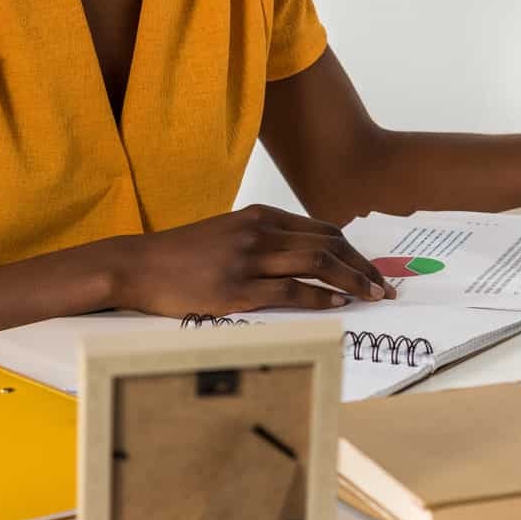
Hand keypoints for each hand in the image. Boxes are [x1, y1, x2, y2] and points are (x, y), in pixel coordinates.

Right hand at [108, 205, 393, 315]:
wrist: (136, 265)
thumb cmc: (182, 255)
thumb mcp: (228, 233)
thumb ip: (264, 239)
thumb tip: (304, 256)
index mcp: (259, 215)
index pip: (322, 229)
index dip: (354, 250)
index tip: (373, 268)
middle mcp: (258, 231)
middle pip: (328, 244)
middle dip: (362, 266)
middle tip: (384, 285)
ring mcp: (246, 259)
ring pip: (315, 263)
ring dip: (351, 280)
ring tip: (372, 295)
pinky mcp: (234, 288)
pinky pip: (289, 290)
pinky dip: (319, 296)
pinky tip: (338, 304)